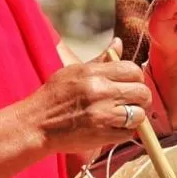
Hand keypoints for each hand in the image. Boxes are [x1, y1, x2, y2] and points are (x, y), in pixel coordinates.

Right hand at [21, 38, 151, 153]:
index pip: (133, 70)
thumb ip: (101, 60)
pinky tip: (112, 128)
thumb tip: (119, 43)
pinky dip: (124, 132)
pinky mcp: (102, 135)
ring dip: (134, 117)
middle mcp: (101, 91)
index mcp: (94, 73)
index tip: (130, 85)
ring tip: (121, 116)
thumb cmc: (54, 96)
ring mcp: (103, 114)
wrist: (34, 124)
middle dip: (140, 98)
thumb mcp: (74, 71)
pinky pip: (129, 133)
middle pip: (142, 92)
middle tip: (131, 102)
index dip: (136, 78)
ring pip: (140, 114)